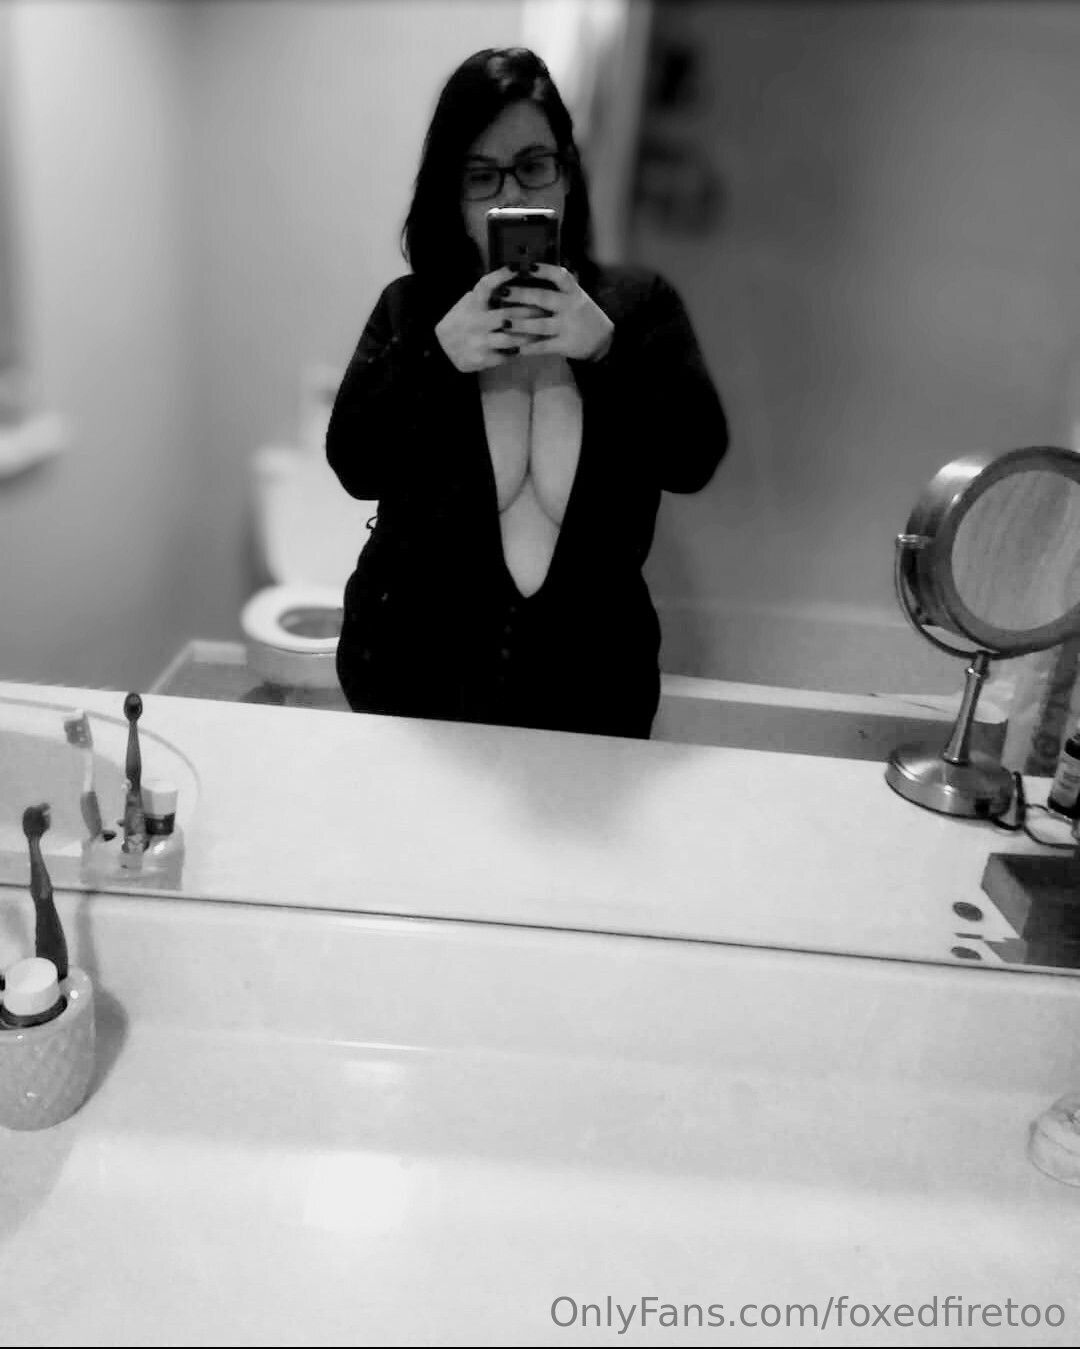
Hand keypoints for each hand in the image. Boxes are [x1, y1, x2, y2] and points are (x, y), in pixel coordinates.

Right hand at [434, 268, 542, 371]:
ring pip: (511, 338)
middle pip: (508, 314)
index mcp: (472, 304)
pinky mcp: (482, 359)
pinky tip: (533, 347)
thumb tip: (512, 275)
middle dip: (530, 312)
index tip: (518, 267)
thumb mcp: (468, 302)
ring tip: (544, 329)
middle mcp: (475, 322)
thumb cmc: (462, 321)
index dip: (502, 275)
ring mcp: (479, 341)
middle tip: (547, 308)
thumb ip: (485, 293)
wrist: (442, 350)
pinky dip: (521, 350)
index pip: (486, 286)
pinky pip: (507, 355)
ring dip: (530, 334)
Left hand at [495, 265, 613, 360]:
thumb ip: (557, 288)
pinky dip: (529, 348)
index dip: (542, 270)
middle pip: (543, 298)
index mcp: (573, 292)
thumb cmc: (582, 314)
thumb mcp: (576, 296)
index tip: (525, 266)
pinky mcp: (565, 345)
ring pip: (540, 325)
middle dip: (521, 295)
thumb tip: (529, 273)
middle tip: (501, 292)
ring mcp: (567, 326)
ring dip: (520, 323)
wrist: (603, 341)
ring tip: (503, 322)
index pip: (559, 276)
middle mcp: (570, 307)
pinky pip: (544, 346)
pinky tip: (514, 348)